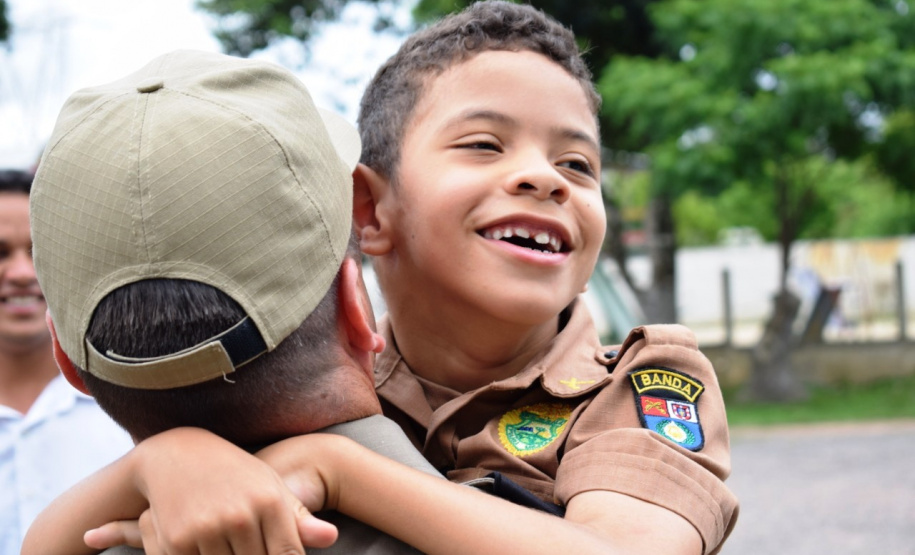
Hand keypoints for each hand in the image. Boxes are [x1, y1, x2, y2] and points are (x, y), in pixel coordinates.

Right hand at [127, 428, 337, 553]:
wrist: (178, 455)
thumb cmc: (236, 474)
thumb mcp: (270, 488)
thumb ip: (299, 519)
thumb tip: (332, 538)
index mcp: (269, 502)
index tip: (277, 554)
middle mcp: (240, 516)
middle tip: (250, 544)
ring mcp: (208, 529)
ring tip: (231, 542)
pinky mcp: (178, 540)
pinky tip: (208, 546)